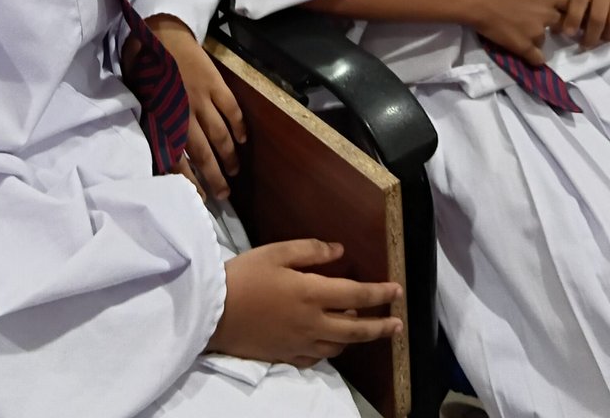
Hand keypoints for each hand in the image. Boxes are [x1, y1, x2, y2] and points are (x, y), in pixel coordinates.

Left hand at [148, 15, 244, 200]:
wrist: (161, 33)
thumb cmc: (145, 68)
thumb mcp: (139, 101)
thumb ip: (150, 126)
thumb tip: (158, 154)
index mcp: (162, 120)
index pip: (176, 160)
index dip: (189, 182)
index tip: (199, 198)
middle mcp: (183, 114)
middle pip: (202, 154)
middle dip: (214, 178)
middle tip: (224, 195)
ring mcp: (201, 99)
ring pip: (220, 136)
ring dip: (229, 157)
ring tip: (234, 171)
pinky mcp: (215, 85)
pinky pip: (231, 110)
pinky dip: (238, 127)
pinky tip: (242, 140)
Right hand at [208, 240, 402, 365]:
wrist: (211, 312)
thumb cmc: (244, 276)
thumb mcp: (276, 252)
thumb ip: (311, 250)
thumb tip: (339, 251)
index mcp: (312, 294)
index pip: (357, 295)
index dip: (380, 293)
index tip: (398, 291)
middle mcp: (312, 323)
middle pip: (356, 330)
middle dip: (381, 327)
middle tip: (397, 324)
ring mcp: (299, 343)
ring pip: (338, 347)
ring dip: (355, 339)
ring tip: (361, 329)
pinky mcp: (285, 355)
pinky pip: (315, 359)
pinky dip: (328, 351)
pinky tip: (328, 344)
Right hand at [465, 0, 567, 65]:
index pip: (571, 4)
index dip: (567, 9)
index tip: (562, 12)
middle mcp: (547, 14)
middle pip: (562, 24)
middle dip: (554, 25)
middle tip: (542, 25)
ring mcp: (536, 32)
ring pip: (544, 40)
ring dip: (537, 39)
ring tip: (523, 36)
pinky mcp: (524, 47)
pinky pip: (537, 59)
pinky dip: (534, 58)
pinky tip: (529, 56)